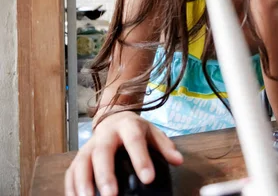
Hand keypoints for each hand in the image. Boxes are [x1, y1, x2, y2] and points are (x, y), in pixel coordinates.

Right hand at [64, 111, 182, 195]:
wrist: (114, 116)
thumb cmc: (136, 129)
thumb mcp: (153, 132)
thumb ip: (165, 146)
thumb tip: (178, 161)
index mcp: (128, 126)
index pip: (134, 141)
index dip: (141, 160)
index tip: (148, 179)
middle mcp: (105, 135)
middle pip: (102, 153)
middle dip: (105, 175)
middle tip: (111, 195)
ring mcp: (89, 145)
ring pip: (81, 163)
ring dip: (83, 184)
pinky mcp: (78, 156)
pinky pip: (71, 172)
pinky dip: (71, 187)